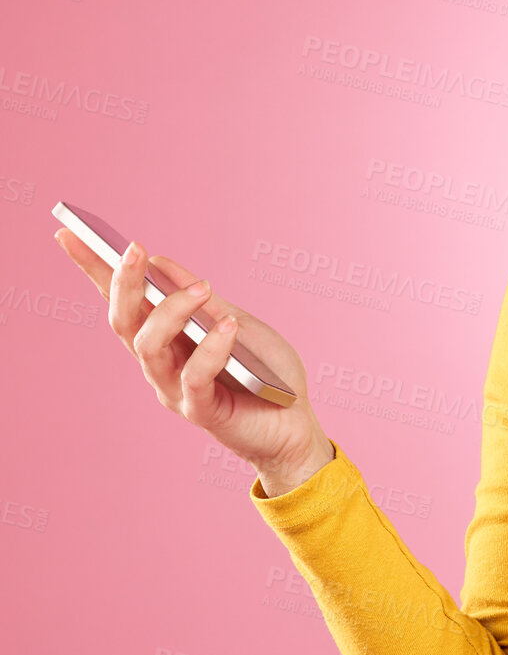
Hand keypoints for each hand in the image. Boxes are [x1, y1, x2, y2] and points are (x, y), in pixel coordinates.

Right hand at [55, 227, 336, 493]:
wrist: (294, 422)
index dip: (92, 269)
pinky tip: (228, 327)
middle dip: (122, 282)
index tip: (67, 233)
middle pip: (123, 321)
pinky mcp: (200, 410)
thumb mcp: (236, 322)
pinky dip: (210, 347)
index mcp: (166, 337)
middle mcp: (160, 362)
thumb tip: (162, 263)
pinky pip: (194, 376)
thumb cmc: (265, 372)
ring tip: (203, 288)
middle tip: (135, 249)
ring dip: (171, 310)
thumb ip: (201, 301)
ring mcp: (174, 388)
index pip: (121, 300)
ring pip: (148, 346)